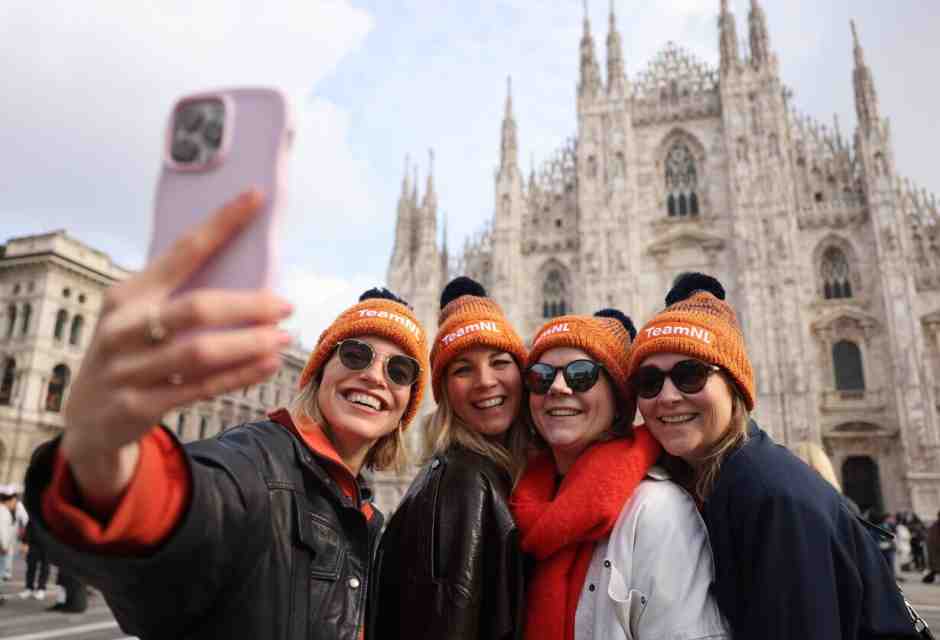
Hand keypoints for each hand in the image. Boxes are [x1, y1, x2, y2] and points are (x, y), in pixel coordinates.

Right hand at [60, 190, 293, 506]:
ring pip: (200, 352)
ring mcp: (127, 369)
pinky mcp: (137, 406)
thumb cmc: (130, 356)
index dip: (222, 223)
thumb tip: (249, 273)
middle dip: (249, 305)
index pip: (183, 250)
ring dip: (249, 344)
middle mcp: (123, 328)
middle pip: (197, 308)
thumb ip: (179, 298)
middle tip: (285, 305)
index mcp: (128, 295)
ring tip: (282, 337)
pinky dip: (240, 375)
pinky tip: (268, 364)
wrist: (87, 421)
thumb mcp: (138, 320)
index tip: (256, 197)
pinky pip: (201, 388)